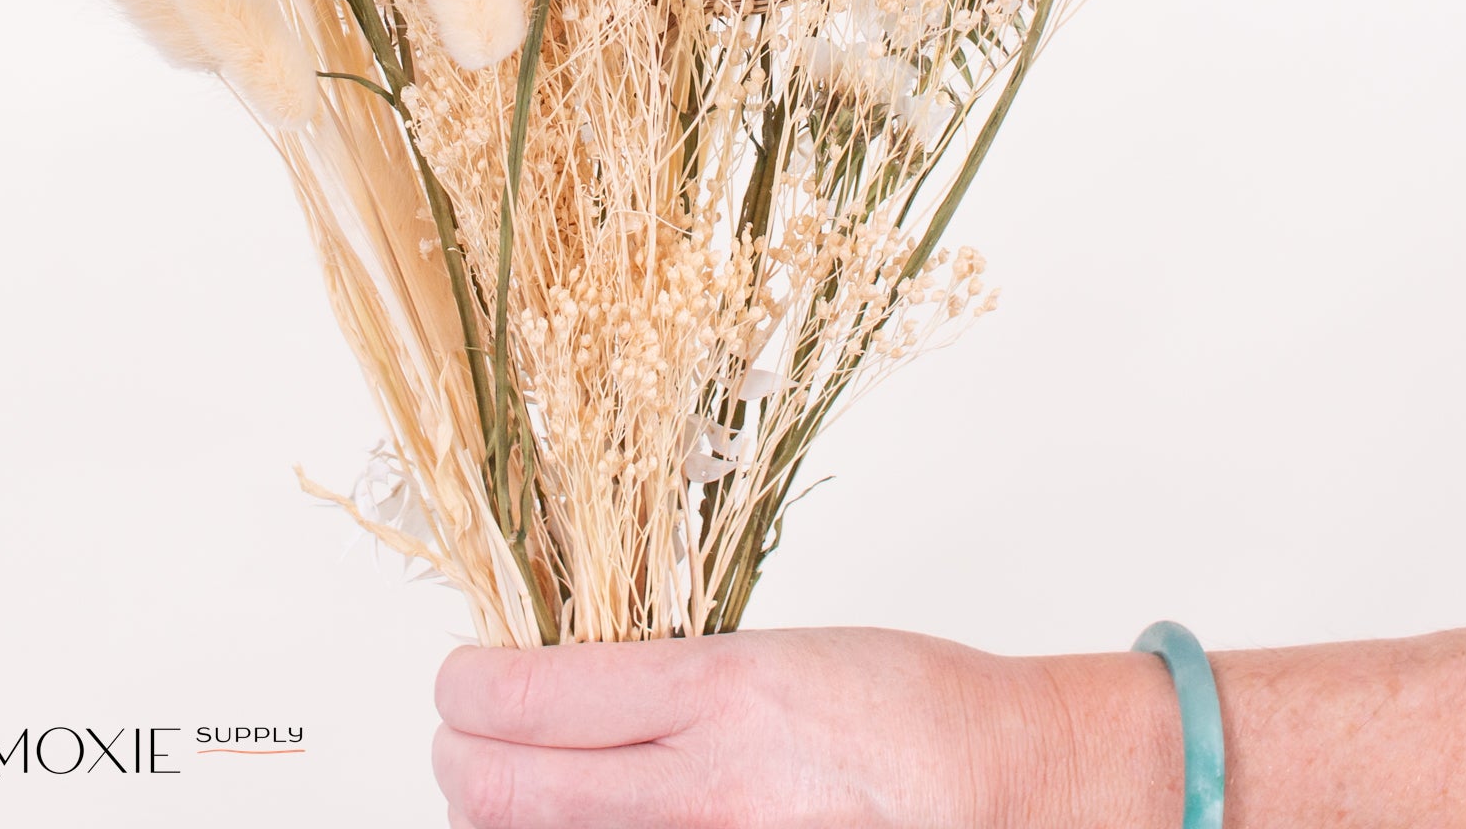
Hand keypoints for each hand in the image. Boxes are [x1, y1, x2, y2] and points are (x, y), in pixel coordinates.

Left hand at [431, 625, 1177, 828]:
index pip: (532, 697)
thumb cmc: (905, 705)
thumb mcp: (770, 653)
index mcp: (718, 691)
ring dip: (502, 820)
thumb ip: (664, 680)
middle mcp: (709, 787)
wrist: (1007, 785)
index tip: (458, 681)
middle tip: (460, 743)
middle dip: (459, 764)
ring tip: (505, 796)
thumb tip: (562, 692)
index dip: (468, 689)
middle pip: (509, 793)